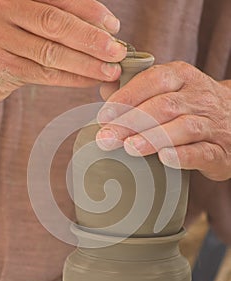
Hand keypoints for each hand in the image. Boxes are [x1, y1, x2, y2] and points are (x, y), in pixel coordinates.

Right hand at [0, 0, 125, 102]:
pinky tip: (88, 80)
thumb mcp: (16, 15)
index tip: (113, 26)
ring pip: (50, 53)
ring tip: (110, 71)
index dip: (89, 11)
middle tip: (118, 52)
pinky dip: (69, 79)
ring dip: (85, 64)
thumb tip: (94, 29)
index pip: (57, 0)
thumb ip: (44, 17)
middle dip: (91, 39)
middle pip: (55, 24)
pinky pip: (42, 75)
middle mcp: (3, 12)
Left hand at [96, 61, 230, 180]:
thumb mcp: (169, 90)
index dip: (127, 97)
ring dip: (153, 137)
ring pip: (184, 127)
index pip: (154, 80)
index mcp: (183, 77)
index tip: (104, 116)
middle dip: (132, 122)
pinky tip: (164, 159)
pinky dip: (182, 155)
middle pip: (165, 106)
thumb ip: (137, 89)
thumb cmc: (190, 107)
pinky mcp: (220, 150)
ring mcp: (212, 124)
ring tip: (129, 148)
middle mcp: (199, 97)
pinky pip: (203, 152)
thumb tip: (105, 89)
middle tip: (107, 138)